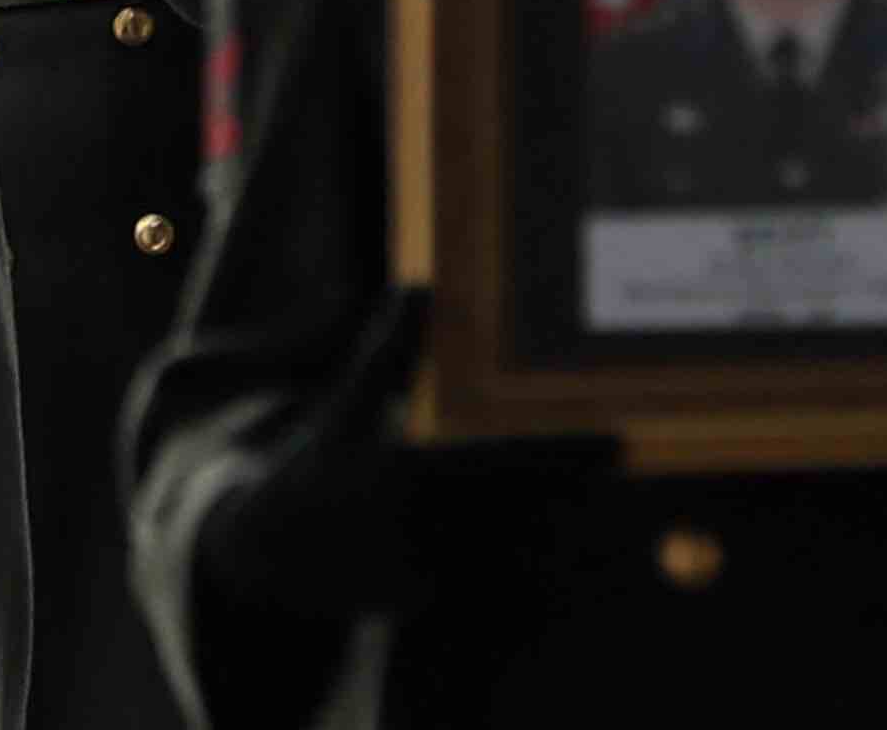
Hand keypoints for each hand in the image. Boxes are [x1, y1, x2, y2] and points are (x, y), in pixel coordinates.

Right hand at [193, 289, 603, 617]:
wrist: (267, 556)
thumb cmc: (310, 469)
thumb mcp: (342, 408)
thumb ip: (386, 353)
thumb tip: (419, 286)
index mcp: (405, 477)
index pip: (508, 463)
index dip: (566, 454)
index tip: (618, 442)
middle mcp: (422, 531)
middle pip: (525, 509)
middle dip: (570, 486)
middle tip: (614, 455)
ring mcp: (427, 573)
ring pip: (514, 548)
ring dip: (553, 521)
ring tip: (585, 489)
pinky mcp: (429, 600)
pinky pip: (492, 579)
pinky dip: (521, 556)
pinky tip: (541, 536)